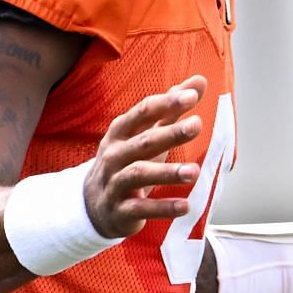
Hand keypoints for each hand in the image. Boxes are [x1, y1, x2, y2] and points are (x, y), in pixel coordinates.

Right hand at [84, 76, 207, 237]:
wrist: (94, 205)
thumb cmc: (128, 162)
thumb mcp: (146, 135)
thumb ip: (171, 110)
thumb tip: (199, 81)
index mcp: (121, 132)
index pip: (142, 112)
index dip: (166, 103)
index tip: (193, 95)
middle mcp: (114, 155)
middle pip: (143, 141)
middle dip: (170, 133)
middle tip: (197, 125)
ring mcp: (114, 183)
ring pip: (138, 174)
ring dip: (167, 172)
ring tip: (194, 171)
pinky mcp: (120, 210)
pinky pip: (141, 208)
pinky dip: (162, 208)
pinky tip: (185, 206)